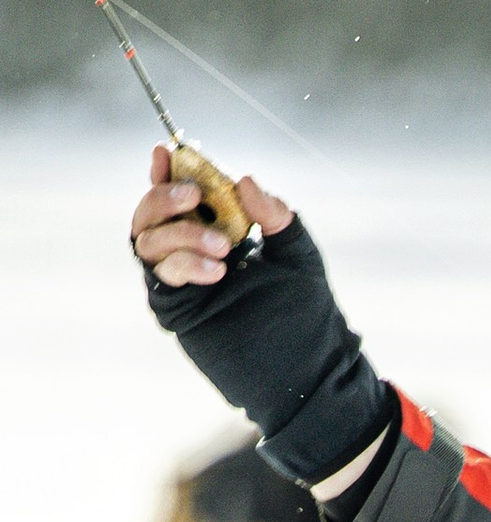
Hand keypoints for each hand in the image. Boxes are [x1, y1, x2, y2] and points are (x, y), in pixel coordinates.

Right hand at [133, 171, 392, 492]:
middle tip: (193, 195)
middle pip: (152, 214)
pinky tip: (215, 270)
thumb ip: (274, 215)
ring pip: (149, 242)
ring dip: (177, 232)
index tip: (168, 151)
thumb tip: (245, 180)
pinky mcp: (180, 311)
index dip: (168, 171)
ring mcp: (185, 282)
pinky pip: (161, 277)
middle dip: (164, 197)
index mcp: (218, 232)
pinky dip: (182, 264)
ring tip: (222, 247)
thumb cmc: (309, 313)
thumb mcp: (298, 254)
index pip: (180, 194)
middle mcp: (194, 253)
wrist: (310, 371)